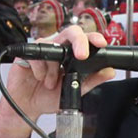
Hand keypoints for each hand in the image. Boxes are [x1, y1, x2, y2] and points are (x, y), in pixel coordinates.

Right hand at [0, 25, 114, 137]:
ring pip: (53, 48)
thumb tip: (110, 72)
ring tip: (51, 83)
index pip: (85, 39)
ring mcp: (44, 49)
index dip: (93, 38)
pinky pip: (38, 57)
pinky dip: (41, 71)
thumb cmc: (49, 96)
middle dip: (79, 42)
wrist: (27, 105)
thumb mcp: (74, 91)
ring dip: (54, 69)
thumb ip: (91, 81)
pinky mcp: (29, 54)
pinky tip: (40, 79)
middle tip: (82, 56)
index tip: (101, 43)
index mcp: (72, 54)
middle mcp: (59, 47)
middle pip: (71, 32)